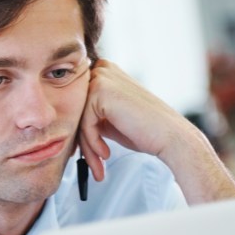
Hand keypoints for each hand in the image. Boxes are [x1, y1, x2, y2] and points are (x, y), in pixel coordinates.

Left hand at [78, 59, 234, 203]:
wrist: (169, 136)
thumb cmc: (143, 130)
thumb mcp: (109, 119)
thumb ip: (89, 114)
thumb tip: (65, 124)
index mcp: (104, 72)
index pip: (77, 104)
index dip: (81, 131)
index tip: (87, 153)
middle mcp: (102, 69)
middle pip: (76, 111)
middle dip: (83, 141)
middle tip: (93, 164)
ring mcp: (101, 77)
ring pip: (79, 119)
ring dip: (87, 147)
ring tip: (99, 164)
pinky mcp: (101, 90)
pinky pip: (85, 123)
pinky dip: (93, 142)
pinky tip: (106, 153)